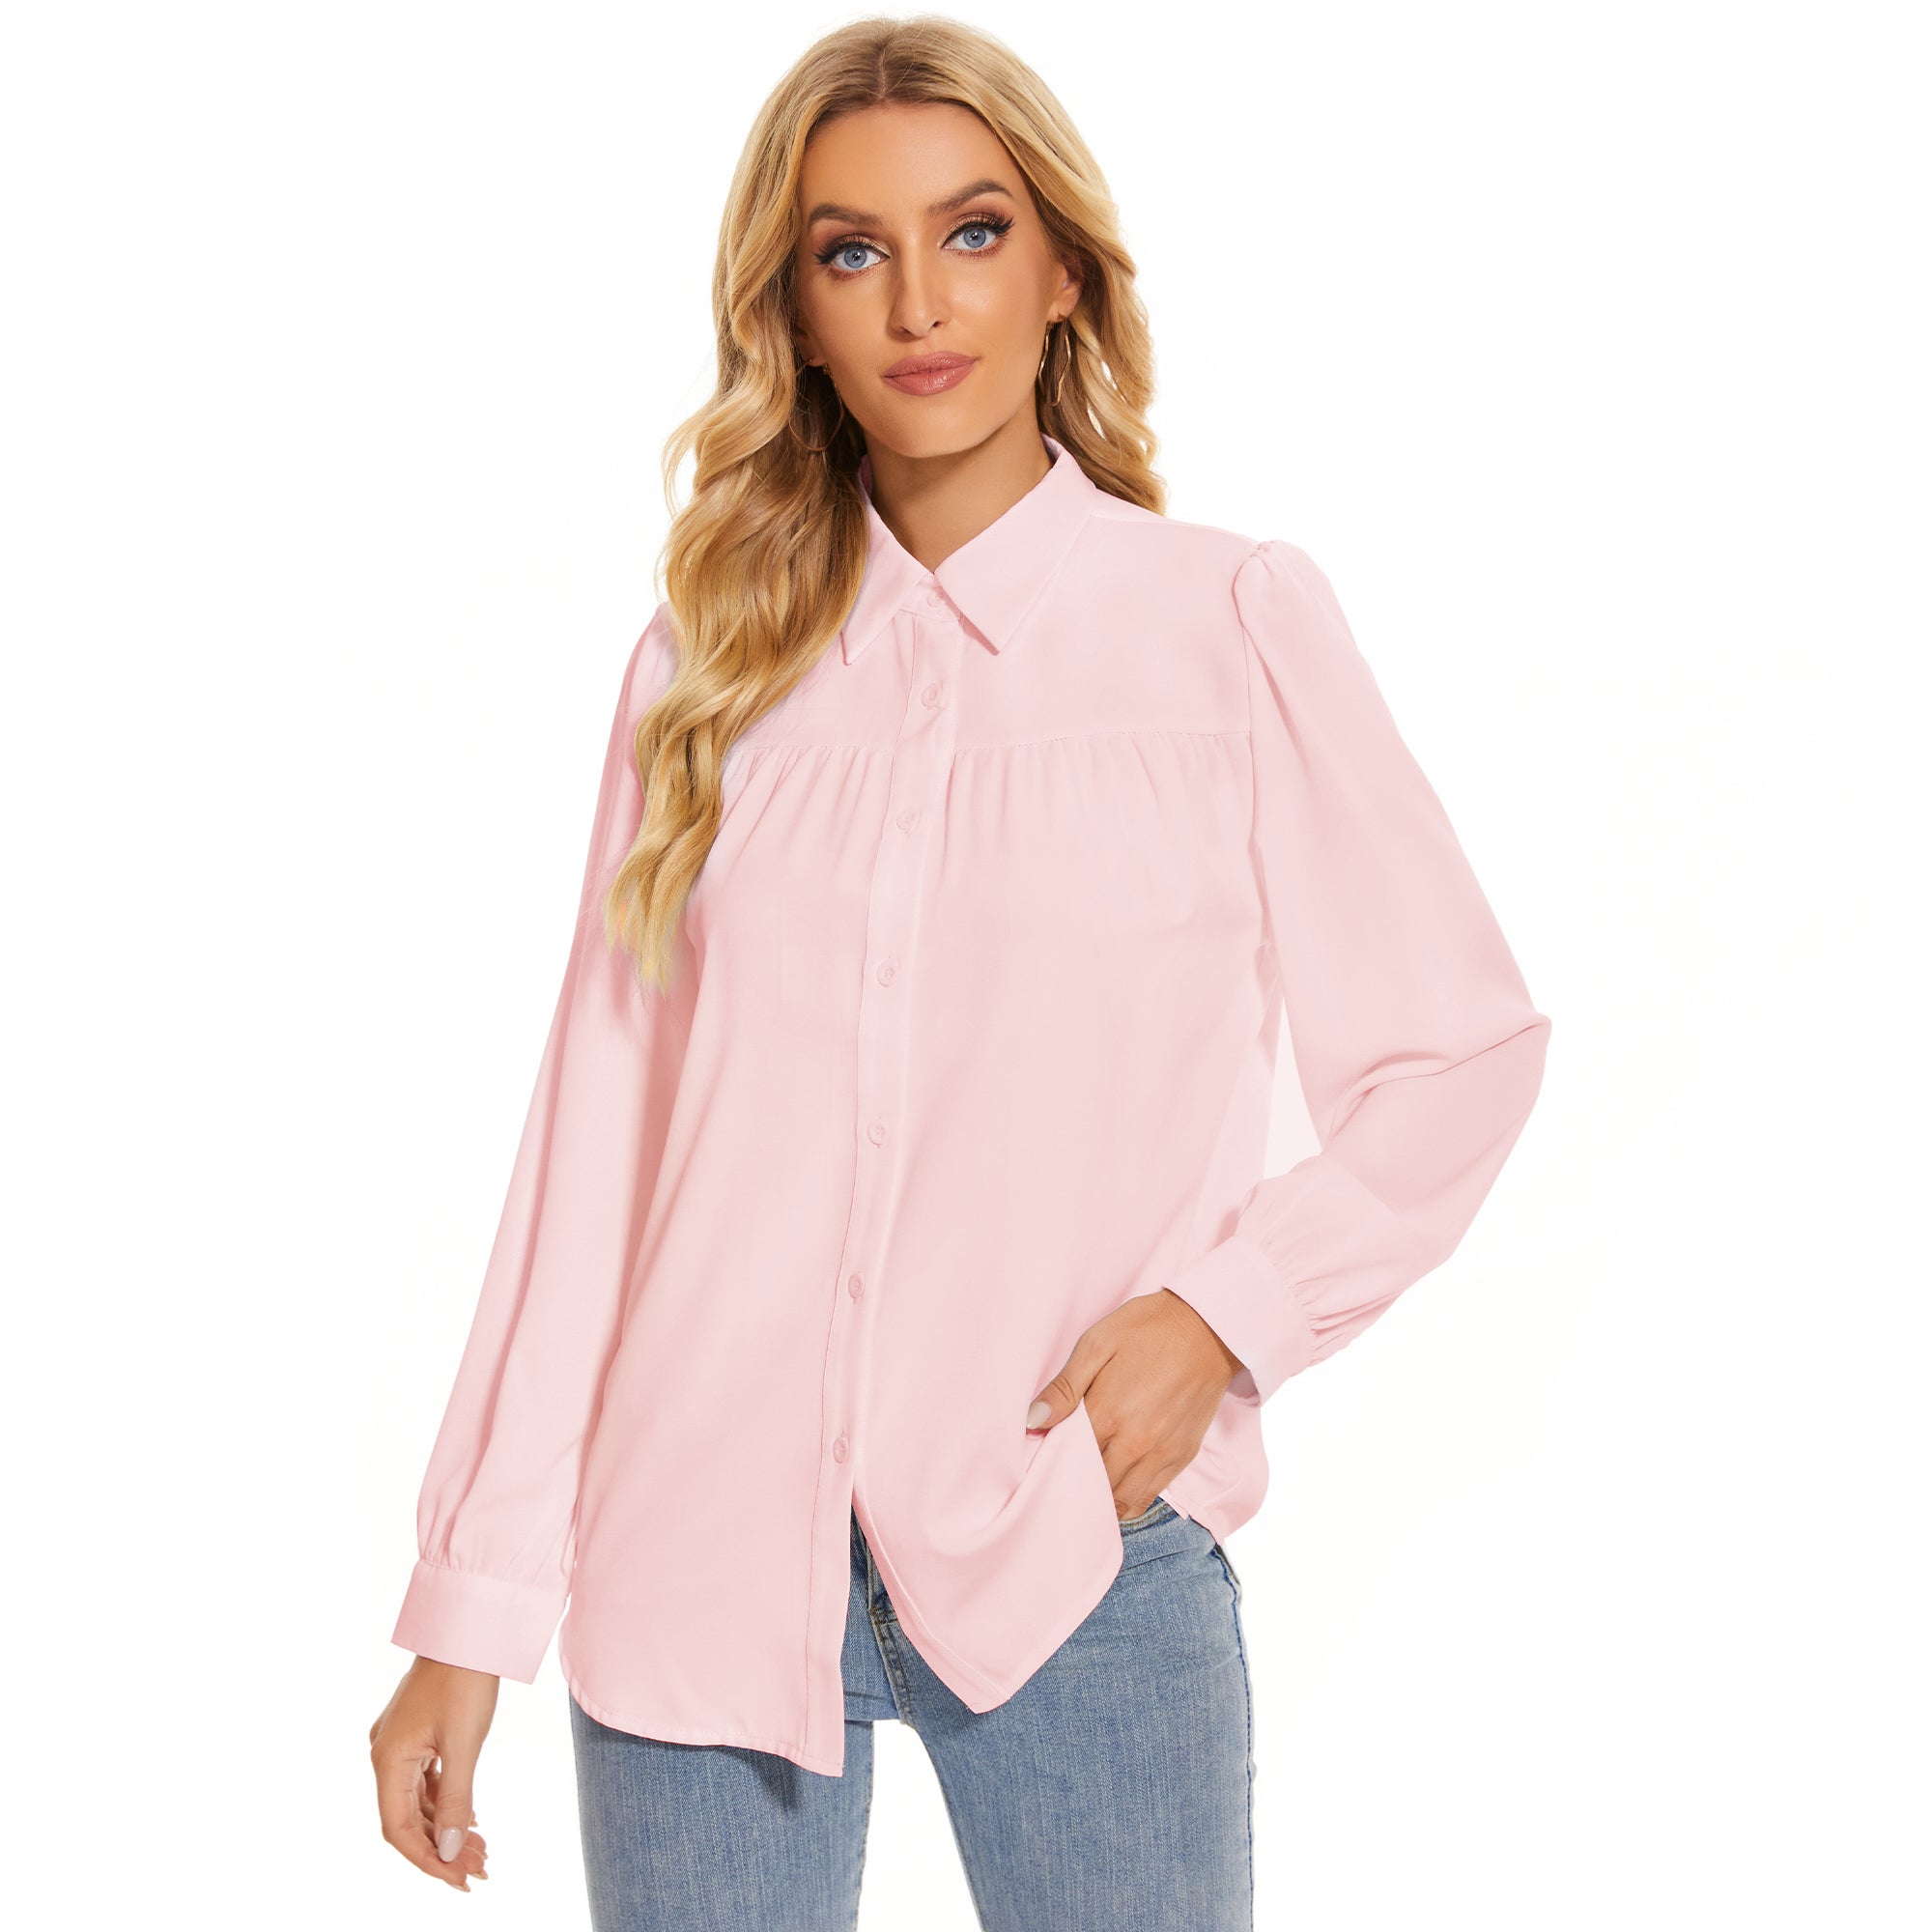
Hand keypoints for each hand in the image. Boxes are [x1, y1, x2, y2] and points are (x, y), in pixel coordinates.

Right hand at [369, 1657, 497, 1890]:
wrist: (469, 1628)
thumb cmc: (465, 1680)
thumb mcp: (464, 1744)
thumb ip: (454, 1801)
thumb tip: (447, 1852)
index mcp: (388, 1760)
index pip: (399, 1830)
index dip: (427, 1860)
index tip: (459, 1880)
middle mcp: (386, 1754)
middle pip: (408, 1819)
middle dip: (442, 1848)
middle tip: (480, 1868)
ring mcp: (400, 1743)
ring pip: (419, 1801)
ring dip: (446, 1827)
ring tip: (480, 1849)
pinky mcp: (417, 1733)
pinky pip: (426, 1780)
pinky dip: (446, 1801)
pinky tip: (468, 1817)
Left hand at [1026, 1289, 1243, 1519]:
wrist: (1209, 1326)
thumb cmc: (1148, 1329)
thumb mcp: (1097, 1344)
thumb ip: (1064, 1387)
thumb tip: (1032, 1420)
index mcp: (1107, 1414)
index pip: (1067, 1460)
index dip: (1053, 1461)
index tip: (1045, 1456)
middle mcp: (1135, 1443)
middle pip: (1093, 1486)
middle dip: (1075, 1484)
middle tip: (1064, 1475)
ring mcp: (1162, 1453)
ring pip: (1121, 1502)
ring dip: (1102, 1499)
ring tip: (1089, 1484)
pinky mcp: (1183, 1456)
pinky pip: (1149, 1496)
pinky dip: (1129, 1500)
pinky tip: (1118, 1484)